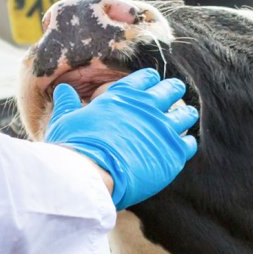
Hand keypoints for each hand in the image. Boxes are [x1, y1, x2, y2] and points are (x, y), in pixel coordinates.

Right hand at [46, 68, 198, 208]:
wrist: (90, 175)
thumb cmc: (75, 147)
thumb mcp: (65, 119)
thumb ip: (67, 102)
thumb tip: (63, 89)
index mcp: (123, 95)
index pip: (146, 78)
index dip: (150, 80)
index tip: (152, 83)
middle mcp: (147, 107)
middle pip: (172, 90)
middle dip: (173, 90)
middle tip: (174, 94)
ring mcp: (162, 129)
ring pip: (186, 114)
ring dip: (185, 115)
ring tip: (184, 117)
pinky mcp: (173, 154)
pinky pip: (190, 143)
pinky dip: (187, 143)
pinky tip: (181, 146)